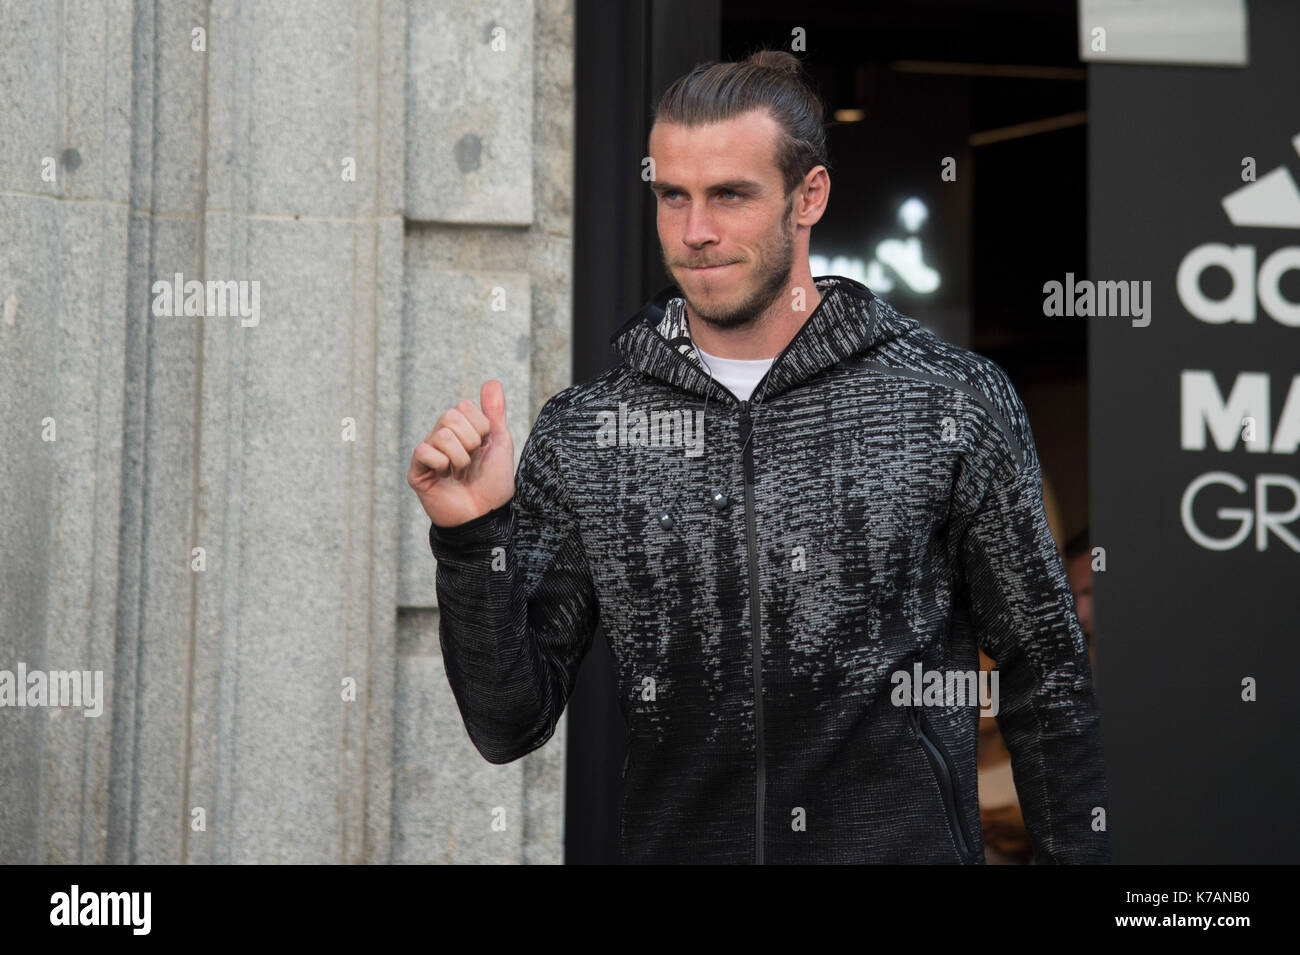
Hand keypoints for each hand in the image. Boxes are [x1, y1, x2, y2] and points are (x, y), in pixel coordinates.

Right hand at [407, 380, 514, 527]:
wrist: (486, 517)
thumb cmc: (493, 484)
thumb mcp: (499, 443)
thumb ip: (494, 412)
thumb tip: (492, 381)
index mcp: (460, 430)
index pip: (464, 406)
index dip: (481, 427)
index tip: (483, 447)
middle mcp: (441, 438)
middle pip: (450, 416)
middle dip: (470, 440)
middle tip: (471, 460)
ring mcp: (428, 455)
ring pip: (441, 434)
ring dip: (460, 457)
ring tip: (460, 472)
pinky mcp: (417, 472)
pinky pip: (424, 451)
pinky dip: (441, 463)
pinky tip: (445, 476)